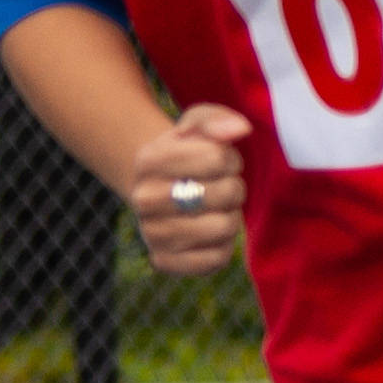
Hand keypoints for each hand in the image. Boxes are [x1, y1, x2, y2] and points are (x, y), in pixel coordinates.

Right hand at [124, 108, 251, 275]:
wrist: (162, 191)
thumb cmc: (188, 154)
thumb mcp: (198, 126)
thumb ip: (217, 119)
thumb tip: (240, 129)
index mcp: (148, 160)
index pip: (217, 158)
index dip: (230, 158)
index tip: (220, 161)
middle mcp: (143, 198)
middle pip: (224, 193)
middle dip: (234, 187)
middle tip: (221, 186)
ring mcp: (151, 234)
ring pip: (224, 227)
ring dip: (231, 216)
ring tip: (216, 209)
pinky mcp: (164, 262)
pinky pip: (216, 259)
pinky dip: (223, 245)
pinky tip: (210, 233)